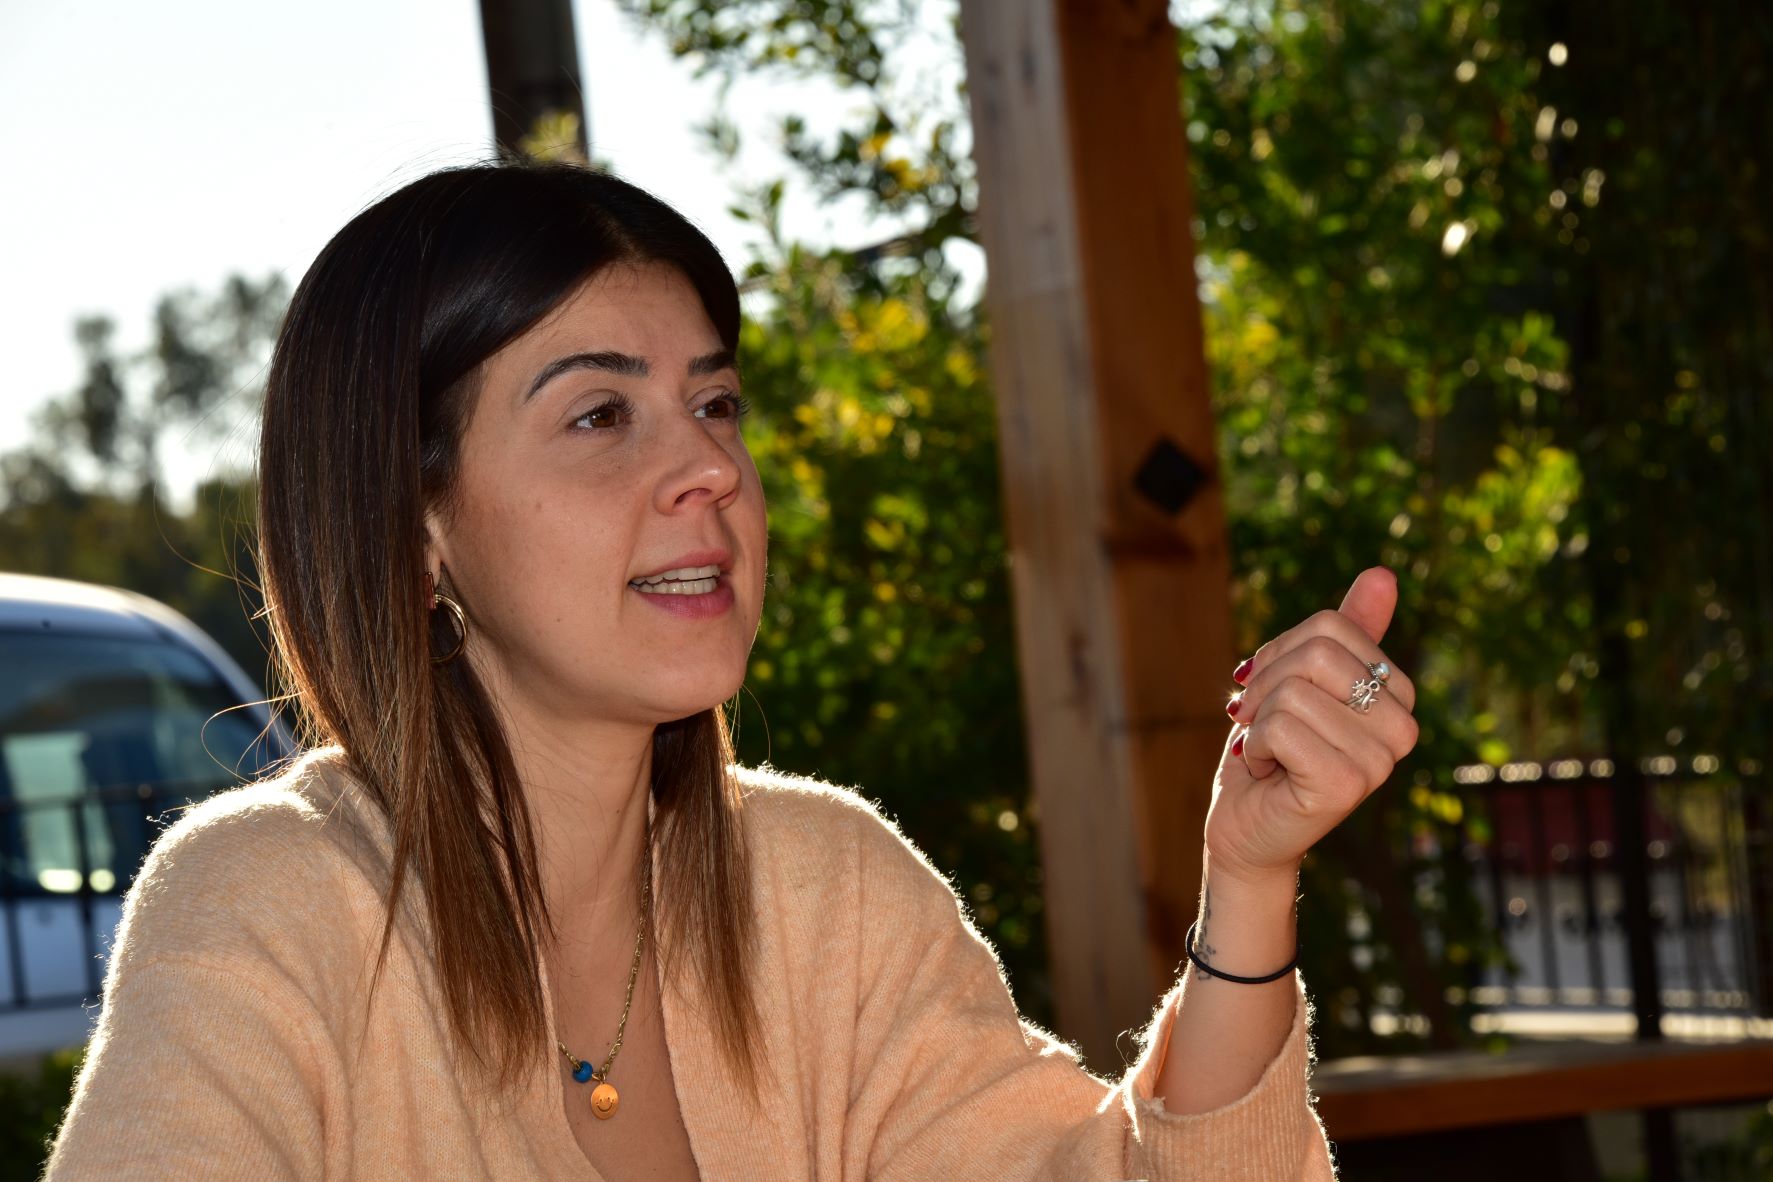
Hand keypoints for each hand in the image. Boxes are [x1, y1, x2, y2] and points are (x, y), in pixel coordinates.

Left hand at [1206, 566, 1419, 885]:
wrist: (1247, 827)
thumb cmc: (1273, 752)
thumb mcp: (1300, 680)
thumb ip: (1344, 633)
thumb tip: (1383, 573)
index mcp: (1397, 695)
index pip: (1327, 626)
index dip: (1279, 652)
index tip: (1270, 692)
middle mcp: (1403, 729)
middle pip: (1315, 654)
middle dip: (1265, 684)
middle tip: (1259, 723)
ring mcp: (1381, 761)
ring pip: (1294, 692)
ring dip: (1259, 721)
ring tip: (1270, 753)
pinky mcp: (1347, 785)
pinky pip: (1282, 728)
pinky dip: (1257, 747)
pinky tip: (1269, 773)